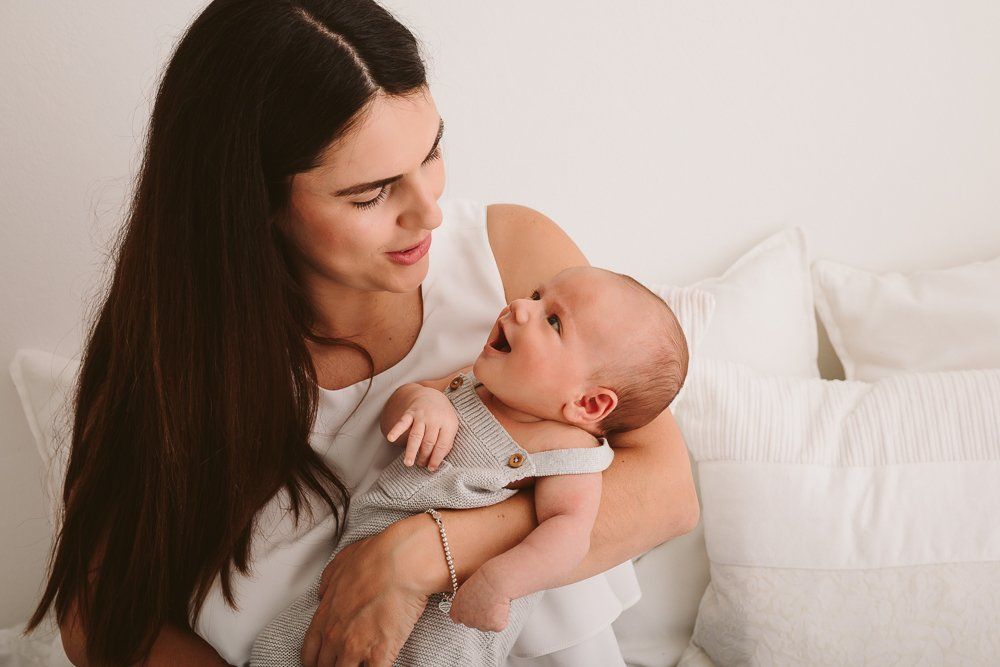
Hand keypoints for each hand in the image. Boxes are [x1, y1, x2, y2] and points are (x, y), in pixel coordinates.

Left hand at [302, 524, 428, 666]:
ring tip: (363, 664)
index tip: (322, 663)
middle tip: (344, 663)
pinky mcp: (379, 654)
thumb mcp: (340, 563)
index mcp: (325, 615)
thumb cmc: (376, 557)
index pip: (310, 652)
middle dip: (334, 666)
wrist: (402, 561)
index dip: (315, 661)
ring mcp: (355, 647)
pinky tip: (380, 664)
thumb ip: (328, 582)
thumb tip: (323, 593)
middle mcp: (335, 635)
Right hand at [385, 386, 458, 470]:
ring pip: (416, 436)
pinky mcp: (410, 412)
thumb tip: (437, 460)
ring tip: (408, 463)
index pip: (442, 445)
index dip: (436, 459)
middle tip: (420, 465)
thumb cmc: (442, 415)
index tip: (432, 468)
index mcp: (448, 423)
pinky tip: (391, 438)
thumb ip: (446, 441)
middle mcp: (435, 419)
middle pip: (428, 442)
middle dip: (424, 456)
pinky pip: (403, 422)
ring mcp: (422, 415)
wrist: (431, 395)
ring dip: (411, 450)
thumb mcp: (451, 425)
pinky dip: (396, 430)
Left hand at [448, 568, 510, 631]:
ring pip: (487, 625)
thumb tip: (471, 604)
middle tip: (487, 603)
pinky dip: (502, 617)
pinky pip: (499, 625)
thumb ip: (464, 600)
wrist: (495, 581)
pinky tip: (502, 606)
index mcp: (458, 609)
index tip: (472, 609)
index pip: (457, 618)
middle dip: (480, 617)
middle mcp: (467, 620)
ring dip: (491, 618)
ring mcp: (481, 625)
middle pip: (473, 623)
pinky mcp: (494, 626)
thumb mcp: (466, 589)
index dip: (466, 614)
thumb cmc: (483, 580)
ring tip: (495, 602)